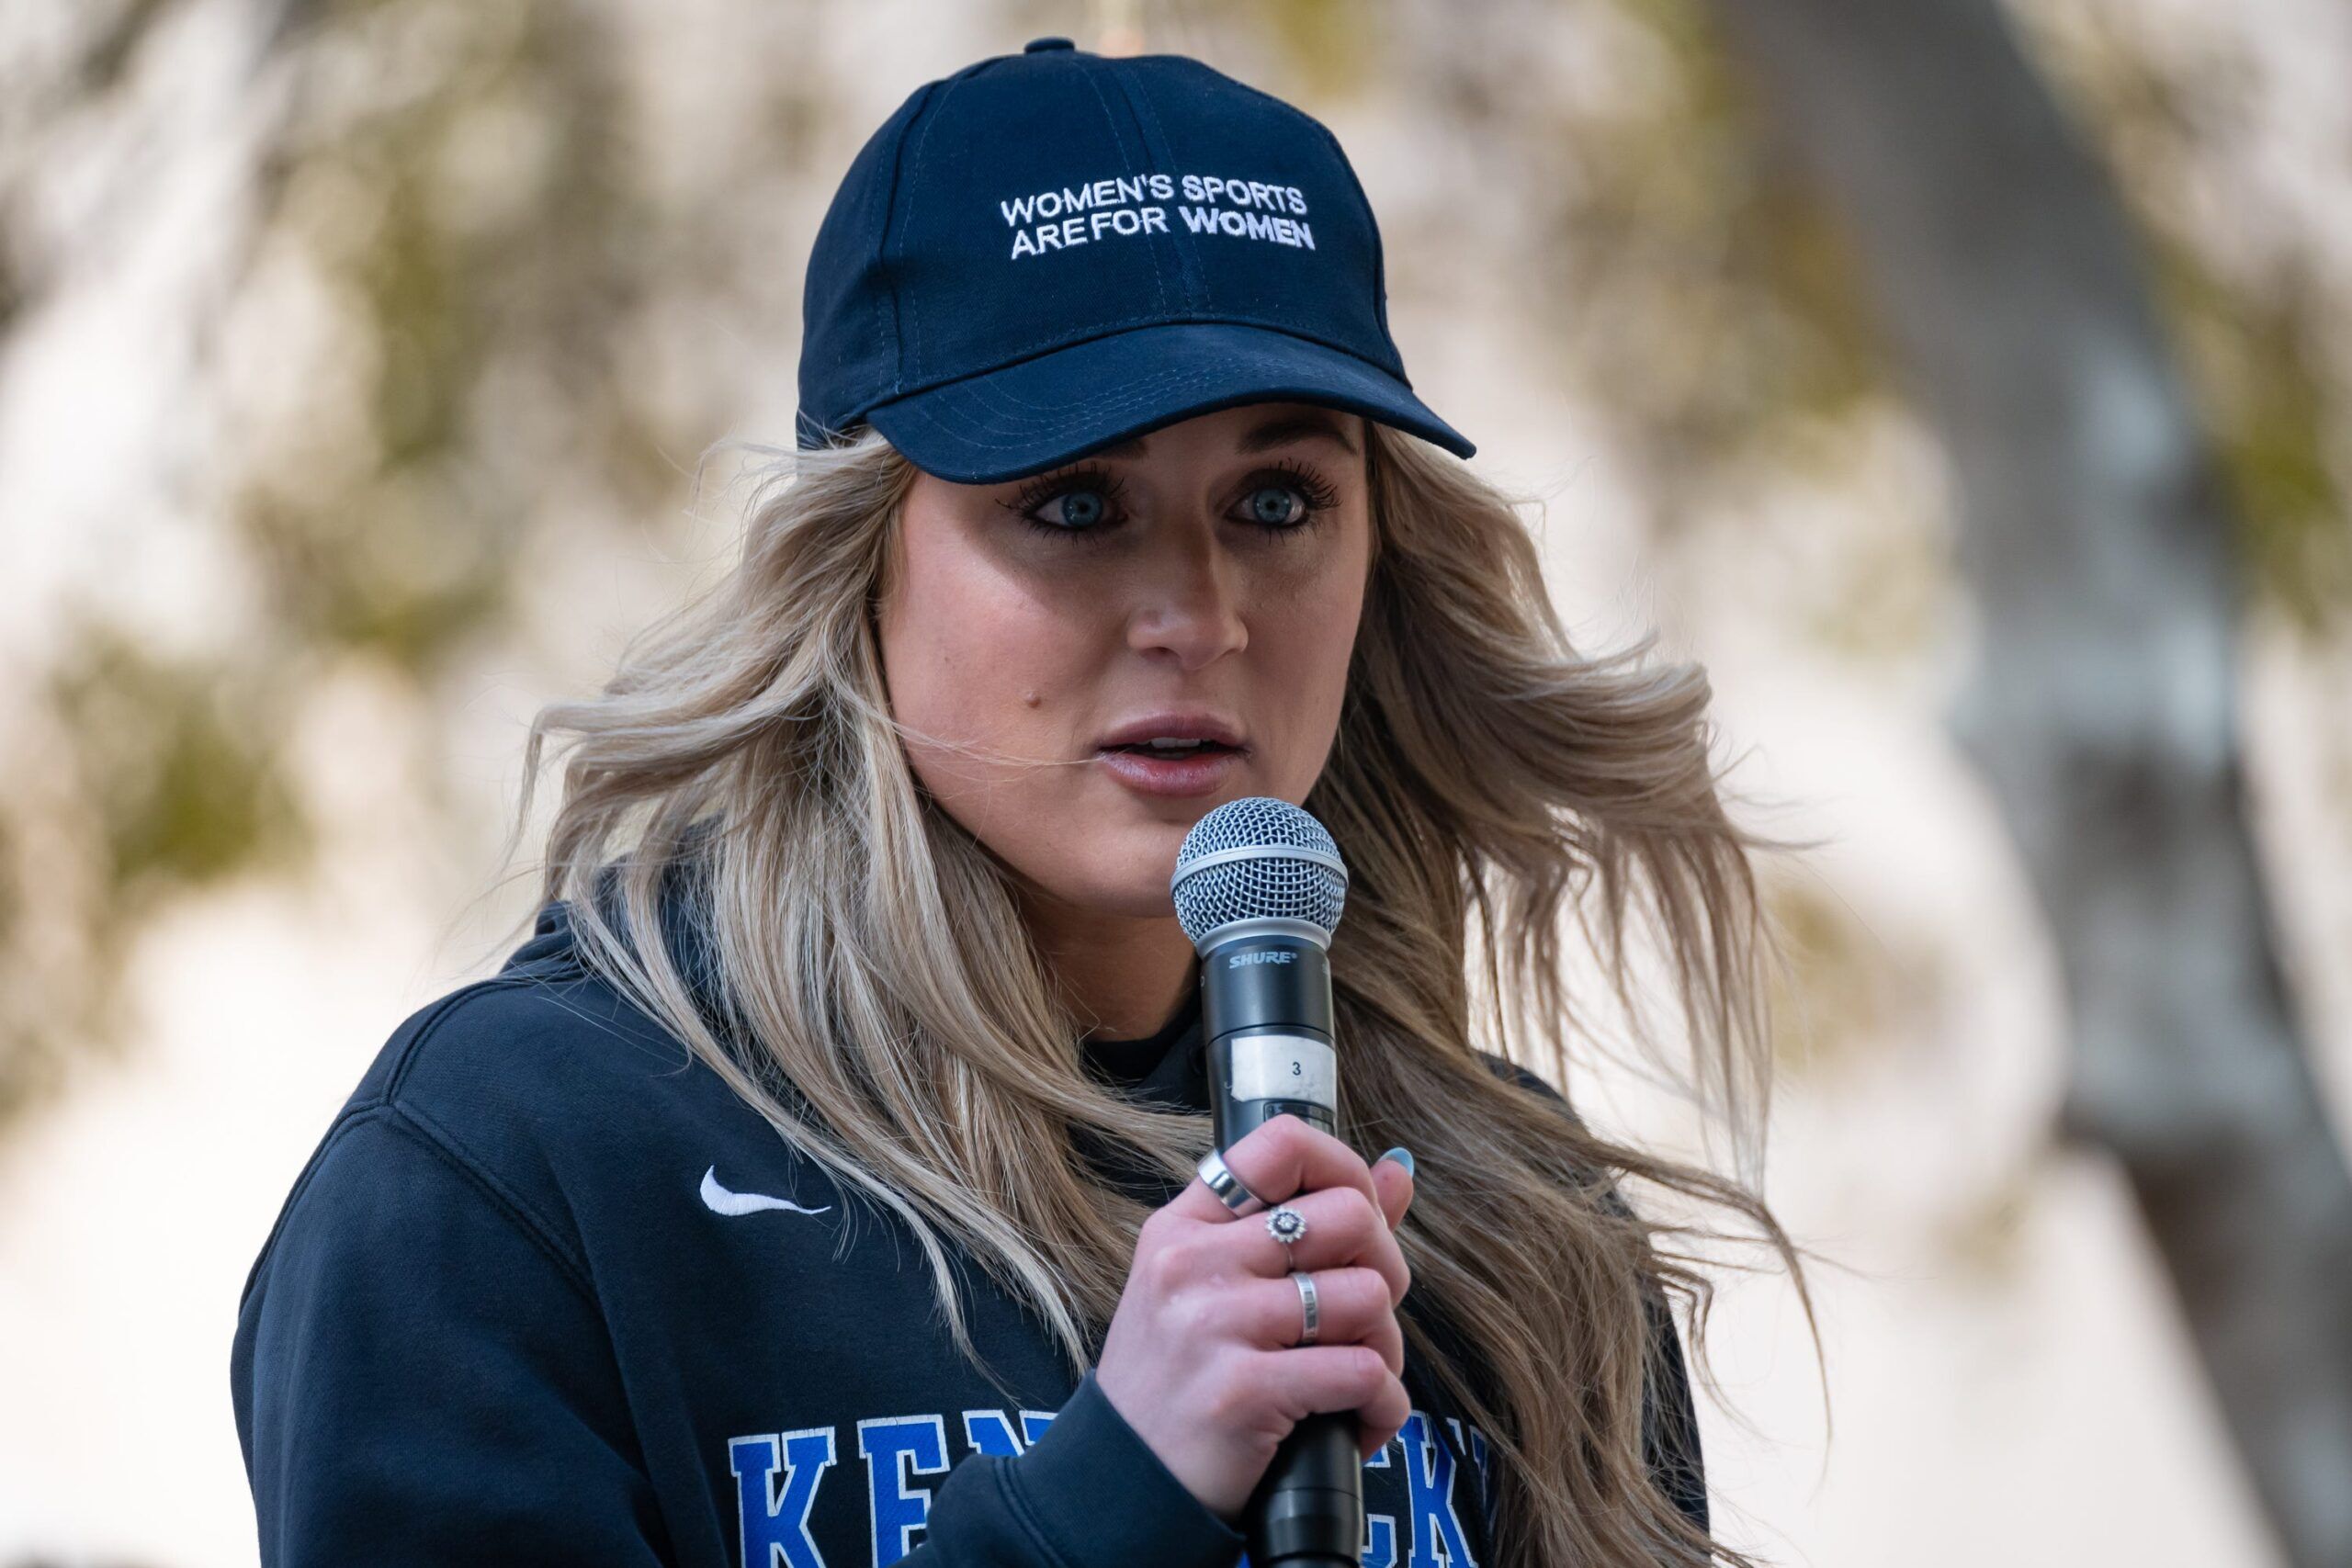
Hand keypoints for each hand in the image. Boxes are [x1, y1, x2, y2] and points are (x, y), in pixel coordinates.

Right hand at [1094, 1115, 1416, 1522]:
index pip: (1283, 1146)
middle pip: (1349, 1217)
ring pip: (1368, 1297)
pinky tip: (1355, 1423)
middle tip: (1362, 1317)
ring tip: (1354, 1378)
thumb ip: (1305, 1226)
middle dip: (1385, 1270)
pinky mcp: (1242, 1392)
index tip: (1361, 1220)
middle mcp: (1192, 1264)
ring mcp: (1213, 1325)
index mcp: (1184, 1227)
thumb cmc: (1179, 1382)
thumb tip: (1398, 1169)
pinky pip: (1364, 1373)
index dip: (1348, 1171)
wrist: (1125, 1486)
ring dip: (1383, 1349)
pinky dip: (1381, 1406)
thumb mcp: (1214, 1289)